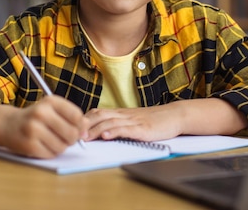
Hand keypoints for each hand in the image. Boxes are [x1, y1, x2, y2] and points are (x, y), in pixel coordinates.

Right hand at [0, 96, 88, 158]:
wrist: (7, 124)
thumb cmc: (35, 117)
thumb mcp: (52, 109)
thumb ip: (71, 116)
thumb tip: (86, 129)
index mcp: (50, 101)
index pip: (76, 116)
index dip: (81, 125)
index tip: (78, 128)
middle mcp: (41, 113)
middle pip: (72, 133)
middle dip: (73, 139)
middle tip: (67, 138)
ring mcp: (33, 130)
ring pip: (62, 146)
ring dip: (61, 147)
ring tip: (53, 141)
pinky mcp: (28, 145)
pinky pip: (51, 154)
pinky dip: (51, 152)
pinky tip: (44, 146)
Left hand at [83, 98, 247, 141]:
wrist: (176, 116)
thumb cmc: (154, 120)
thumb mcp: (133, 120)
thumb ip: (118, 123)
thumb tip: (99, 131)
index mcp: (121, 112)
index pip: (97, 112)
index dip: (84, 119)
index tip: (71, 127)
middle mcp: (125, 114)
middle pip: (100, 116)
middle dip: (85, 125)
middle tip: (72, 133)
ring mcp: (134, 121)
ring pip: (110, 122)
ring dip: (95, 129)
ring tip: (84, 136)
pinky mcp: (143, 128)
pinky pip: (127, 129)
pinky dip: (115, 131)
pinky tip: (107, 135)